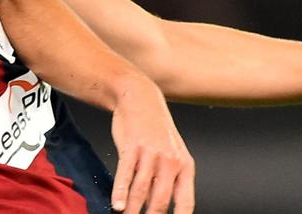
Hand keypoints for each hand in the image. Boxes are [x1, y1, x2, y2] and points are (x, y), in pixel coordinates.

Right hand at [109, 77, 194, 212]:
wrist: (141, 99)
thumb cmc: (156, 130)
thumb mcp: (172, 154)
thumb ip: (169, 180)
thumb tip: (159, 207)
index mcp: (185, 166)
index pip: (185, 203)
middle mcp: (170, 161)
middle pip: (159, 200)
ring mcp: (151, 153)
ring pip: (141, 190)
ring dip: (132, 210)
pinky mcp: (132, 146)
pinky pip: (125, 173)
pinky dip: (119, 192)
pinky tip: (116, 205)